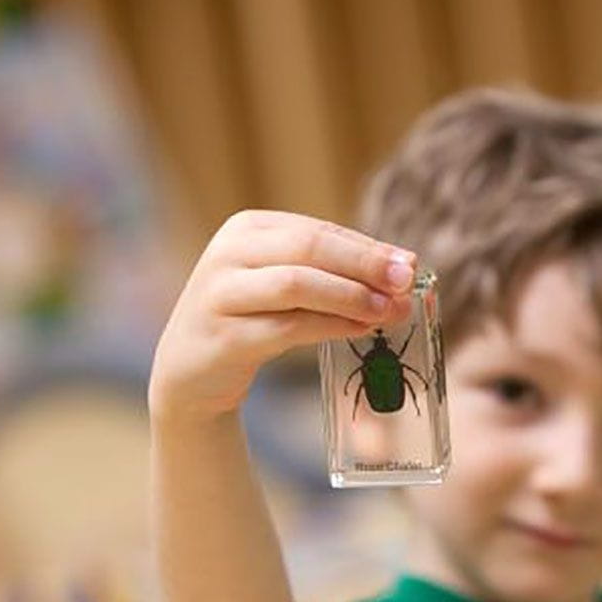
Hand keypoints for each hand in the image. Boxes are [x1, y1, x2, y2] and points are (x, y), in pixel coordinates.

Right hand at [149, 210, 414, 422]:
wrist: (192, 373)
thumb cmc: (253, 321)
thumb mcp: (287, 287)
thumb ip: (335, 273)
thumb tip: (403, 269)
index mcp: (247, 228)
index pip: (319, 230)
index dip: (367, 247)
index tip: (410, 264)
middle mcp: (228, 252)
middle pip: (309, 248)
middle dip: (364, 265)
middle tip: (405, 282)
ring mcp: (220, 293)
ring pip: (297, 284)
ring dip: (350, 296)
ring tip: (388, 311)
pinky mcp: (223, 335)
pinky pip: (287, 326)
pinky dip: (330, 326)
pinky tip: (360, 330)